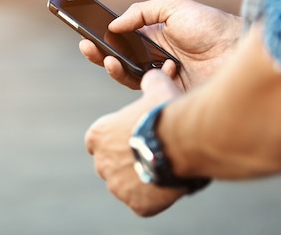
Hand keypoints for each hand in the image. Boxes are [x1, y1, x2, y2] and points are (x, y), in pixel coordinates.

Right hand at [80, 0, 241, 89]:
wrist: (237, 50)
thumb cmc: (210, 26)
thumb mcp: (174, 8)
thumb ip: (141, 12)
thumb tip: (113, 25)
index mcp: (154, 38)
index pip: (121, 41)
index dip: (103, 40)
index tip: (87, 36)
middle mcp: (155, 60)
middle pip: (120, 61)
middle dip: (101, 55)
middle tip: (88, 48)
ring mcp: (162, 79)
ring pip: (129, 78)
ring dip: (116, 69)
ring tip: (111, 60)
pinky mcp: (171, 96)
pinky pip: (149, 93)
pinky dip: (149, 80)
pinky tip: (164, 68)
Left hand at [84, 69, 185, 216]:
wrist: (182, 141)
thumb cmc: (166, 112)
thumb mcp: (156, 88)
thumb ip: (149, 82)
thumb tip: (152, 75)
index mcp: (98, 135)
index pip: (99, 140)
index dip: (116, 138)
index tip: (133, 135)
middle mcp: (101, 163)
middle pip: (111, 164)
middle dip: (127, 160)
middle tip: (152, 152)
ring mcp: (118, 187)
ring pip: (127, 185)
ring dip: (140, 178)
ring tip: (163, 166)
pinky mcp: (136, 205)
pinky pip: (143, 202)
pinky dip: (154, 196)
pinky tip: (168, 183)